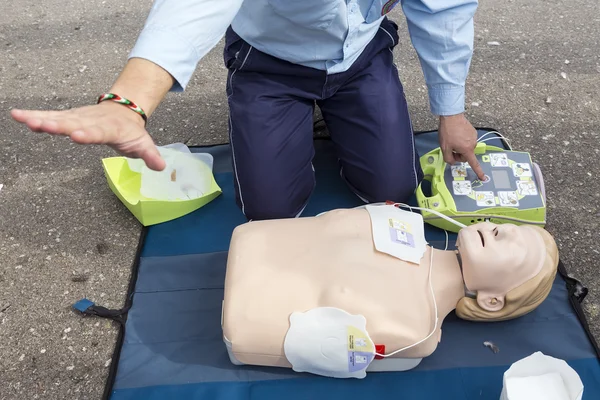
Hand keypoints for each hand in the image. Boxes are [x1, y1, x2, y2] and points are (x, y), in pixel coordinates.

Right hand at [10, 101, 164, 170]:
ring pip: (59, 118)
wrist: (124, 110)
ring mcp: (78, 117)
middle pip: (73, 123)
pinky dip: (34, 116)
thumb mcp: (144, 144)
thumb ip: (150, 156)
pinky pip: (50, 116)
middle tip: (42, 126)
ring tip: (23, 119)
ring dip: (41, 119)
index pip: (99, 132)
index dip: (89, 134)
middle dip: (58, 125)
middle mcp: (91, 121)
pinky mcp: (69, 117)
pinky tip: (17, 115)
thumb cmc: (131, 132)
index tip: (76, 136)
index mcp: (110, 128)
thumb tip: (161, 167)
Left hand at [438, 113, 484, 179]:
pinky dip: (462, 140)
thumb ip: (448, 159)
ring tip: (452, 139)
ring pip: (466, 148)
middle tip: (450, 148)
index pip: (473, 163)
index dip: (478, 171)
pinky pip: (467, 141)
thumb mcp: (444, 148)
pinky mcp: (473, 132)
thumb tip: (452, 162)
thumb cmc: (448, 132)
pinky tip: (456, 135)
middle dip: (458, 154)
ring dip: (460, 147)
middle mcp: (473, 144)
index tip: (483, 177)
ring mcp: (474, 137)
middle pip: (466, 155)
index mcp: (467, 149)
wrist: (451, 116)